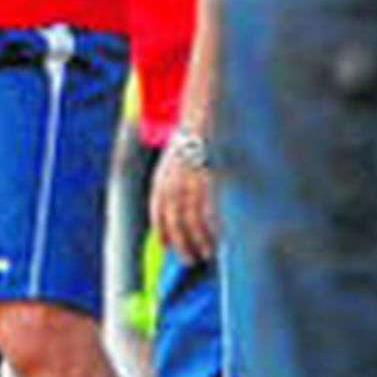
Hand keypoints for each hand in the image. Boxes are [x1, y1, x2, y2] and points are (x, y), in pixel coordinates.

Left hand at [150, 138, 217, 265]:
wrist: (200, 117)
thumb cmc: (189, 140)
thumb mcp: (171, 161)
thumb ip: (170, 184)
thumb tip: (176, 211)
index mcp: (161, 179)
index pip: (158, 213)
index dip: (162, 232)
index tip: (167, 246)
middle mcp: (173, 183)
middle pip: (175, 221)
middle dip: (182, 244)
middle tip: (189, 259)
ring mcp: (191, 182)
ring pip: (193, 219)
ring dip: (199, 240)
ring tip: (206, 253)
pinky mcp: (208, 180)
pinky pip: (210, 210)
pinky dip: (214, 227)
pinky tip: (219, 236)